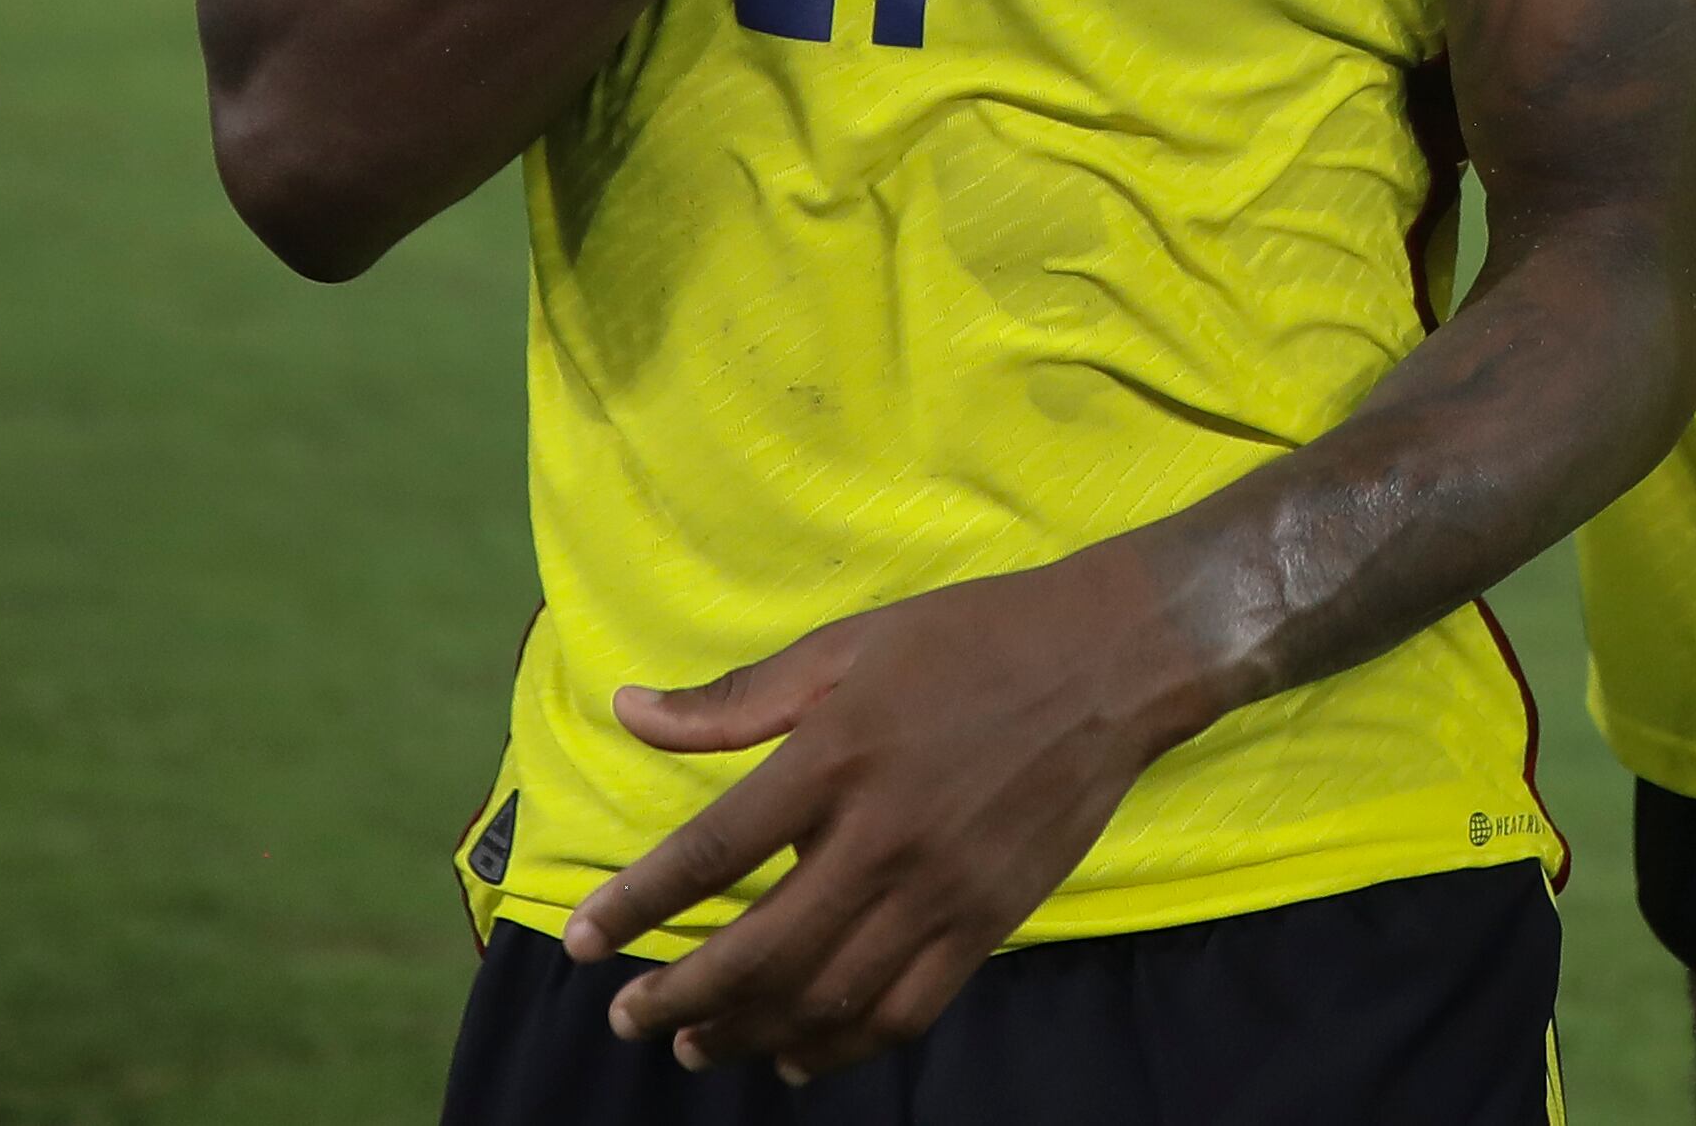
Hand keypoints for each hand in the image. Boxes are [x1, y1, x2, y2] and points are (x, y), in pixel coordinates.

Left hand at [568, 558, 1202, 1079]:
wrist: (1113, 658)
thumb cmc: (972, 638)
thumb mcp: (848, 645)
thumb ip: (736, 697)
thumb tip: (629, 710)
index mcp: (837, 755)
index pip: (713, 852)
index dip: (638, 904)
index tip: (582, 941)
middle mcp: (883, 836)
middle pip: (760, 950)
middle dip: (681, 996)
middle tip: (630, 1018)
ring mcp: (941, 889)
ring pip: (826, 996)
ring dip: (748, 1033)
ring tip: (696, 1044)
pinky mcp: (989, 920)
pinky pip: (904, 1011)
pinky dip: (841, 1046)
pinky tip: (797, 1056)